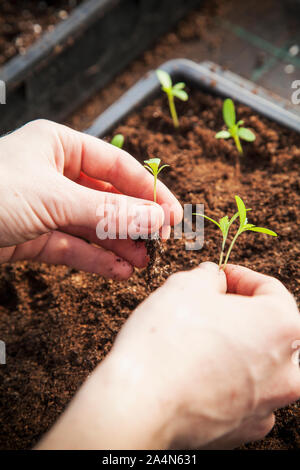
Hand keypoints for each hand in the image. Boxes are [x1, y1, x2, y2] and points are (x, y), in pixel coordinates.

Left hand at [0, 120, 181, 278]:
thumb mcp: (54, 198)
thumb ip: (107, 211)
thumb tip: (156, 219)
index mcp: (59, 146)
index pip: (117, 166)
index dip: (149, 190)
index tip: (173, 214)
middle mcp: (55, 174)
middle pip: (108, 198)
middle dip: (135, 222)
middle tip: (161, 243)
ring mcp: (45, 206)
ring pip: (93, 226)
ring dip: (119, 245)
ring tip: (143, 263)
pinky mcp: (34, 236)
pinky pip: (73, 247)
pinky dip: (95, 260)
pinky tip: (118, 272)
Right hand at [37, 263, 299, 448]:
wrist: (141, 405)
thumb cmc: (166, 345)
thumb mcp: (186, 285)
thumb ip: (209, 275)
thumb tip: (212, 279)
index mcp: (283, 326)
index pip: (269, 288)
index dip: (238, 277)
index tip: (220, 277)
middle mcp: (286, 368)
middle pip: (266, 327)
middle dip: (238, 313)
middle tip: (207, 305)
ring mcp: (268, 401)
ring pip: (256, 362)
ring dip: (233, 347)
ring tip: (197, 339)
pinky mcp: (246, 426)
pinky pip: (243, 393)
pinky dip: (226, 380)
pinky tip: (198, 371)